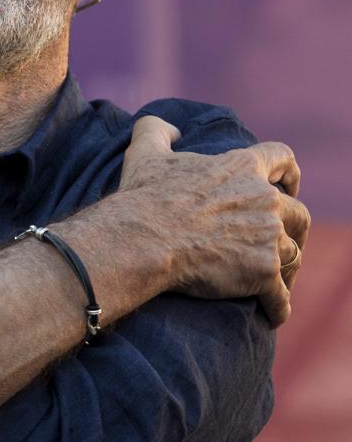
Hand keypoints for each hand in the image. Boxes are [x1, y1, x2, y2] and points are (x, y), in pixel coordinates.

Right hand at [117, 116, 309, 326]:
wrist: (143, 239)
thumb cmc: (144, 197)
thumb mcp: (145, 153)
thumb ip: (156, 130)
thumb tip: (170, 128)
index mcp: (242, 168)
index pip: (282, 158)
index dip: (289, 173)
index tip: (289, 184)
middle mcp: (264, 200)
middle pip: (299, 214)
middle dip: (294, 229)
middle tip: (282, 242)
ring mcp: (268, 237)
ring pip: (293, 255)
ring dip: (285, 268)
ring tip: (273, 281)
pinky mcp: (263, 273)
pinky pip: (281, 295)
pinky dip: (278, 305)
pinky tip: (272, 313)